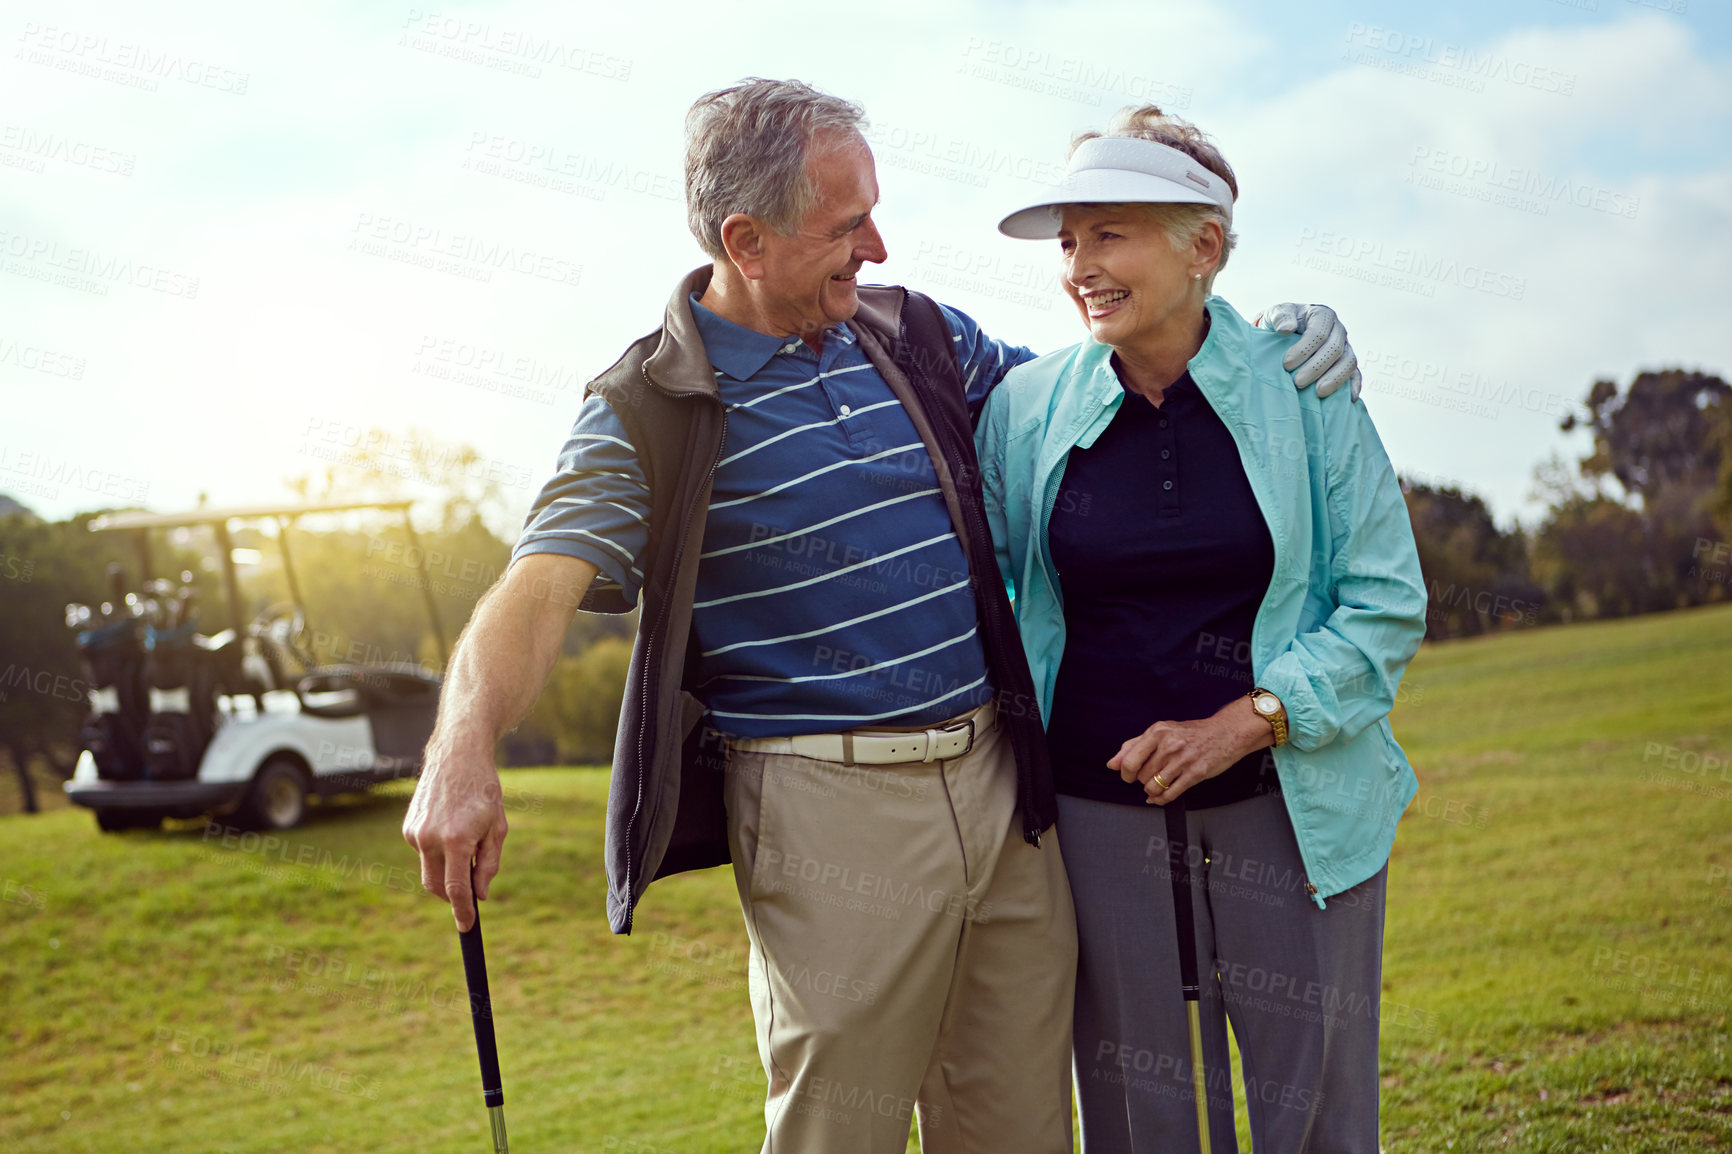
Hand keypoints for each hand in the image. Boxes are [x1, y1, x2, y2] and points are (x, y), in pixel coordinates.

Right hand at [403, 734, 507, 931]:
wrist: (457, 756)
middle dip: (452, 896)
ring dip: (447, 867)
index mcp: (456, 840)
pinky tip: (450, 826)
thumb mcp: (498, 828)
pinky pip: (424, 852)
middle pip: (436, 886)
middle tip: (470, 891)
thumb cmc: (484, 791)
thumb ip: (489, 864)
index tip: (467, 927)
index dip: (463, 911)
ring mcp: (415, 833)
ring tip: (466, 838)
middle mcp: (430, 839)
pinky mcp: (407, 828)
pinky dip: (438, 851)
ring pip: (430, 869)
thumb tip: (480, 895)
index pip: (457, 889)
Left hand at [1107, 696, 1273, 804]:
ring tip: (1157, 784)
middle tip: (1151, 775)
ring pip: (1154, 787)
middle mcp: (1169, 745)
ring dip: (1152, 790)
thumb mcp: (1161, 732)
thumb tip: (1113, 763)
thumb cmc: (1192, 733)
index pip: (1130, 760)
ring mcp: (1183, 760)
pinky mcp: (1195, 774)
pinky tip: (1160, 797)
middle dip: (1143, 780)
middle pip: (1142, 776)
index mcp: (1157, 732)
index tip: (1129, 775)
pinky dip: (1161, 800)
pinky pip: (1170, 794)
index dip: (1126, 773)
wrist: (1225, 733)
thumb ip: (1134, 746)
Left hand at [1255, 302, 1361, 401]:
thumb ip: (1279, 317)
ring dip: (1335, 378)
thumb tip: (1286, 328)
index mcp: (1322, 315)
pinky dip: (1354, 386)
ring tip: (1318, 393)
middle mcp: (1338, 330)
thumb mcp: (1275, 314)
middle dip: (1316, 367)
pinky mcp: (1347, 364)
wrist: (1285, 334)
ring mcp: (1345, 347)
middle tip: (1297, 382)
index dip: (1304, 349)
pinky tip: (1348, 399)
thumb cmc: (1280, 324)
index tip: (1286, 364)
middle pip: (1335, 348)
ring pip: (1348, 362)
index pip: (1318, 332)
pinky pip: (1356, 374)